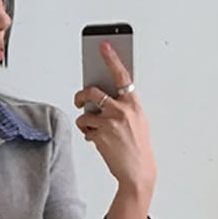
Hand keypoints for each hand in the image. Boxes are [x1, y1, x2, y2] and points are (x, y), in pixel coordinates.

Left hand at [73, 43, 156, 195]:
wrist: (138, 171)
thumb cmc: (138, 147)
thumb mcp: (137, 121)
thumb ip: (123, 107)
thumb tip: (102, 98)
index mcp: (134, 103)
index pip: (121, 75)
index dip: (112, 59)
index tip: (103, 46)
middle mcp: (122, 109)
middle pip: (92, 91)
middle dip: (81, 95)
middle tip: (79, 100)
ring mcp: (110, 122)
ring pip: (85, 112)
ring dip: (85, 121)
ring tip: (93, 129)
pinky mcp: (100, 134)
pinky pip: (85, 128)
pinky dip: (87, 133)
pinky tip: (97, 140)